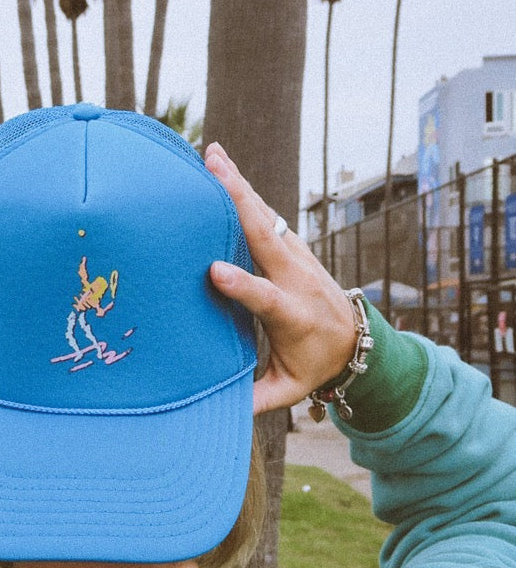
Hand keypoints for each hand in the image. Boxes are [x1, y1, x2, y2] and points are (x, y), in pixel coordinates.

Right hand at [204, 142, 357, 415]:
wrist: (354, 338)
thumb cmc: (313, 365)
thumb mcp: (290, 389)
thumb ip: (257, 400)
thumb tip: (221, 413)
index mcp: (293, 315)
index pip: (267, 297)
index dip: (243, 285)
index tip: (214, 271)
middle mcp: (296, 278)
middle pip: (268, 236)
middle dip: (241, 203)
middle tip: (214, 169)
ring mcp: (296, 258)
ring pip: (265, 216)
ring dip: (239, 185)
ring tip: (213, 154)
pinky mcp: (292, 247)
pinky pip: (265, 215)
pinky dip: (244, 191)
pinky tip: (221, 167)